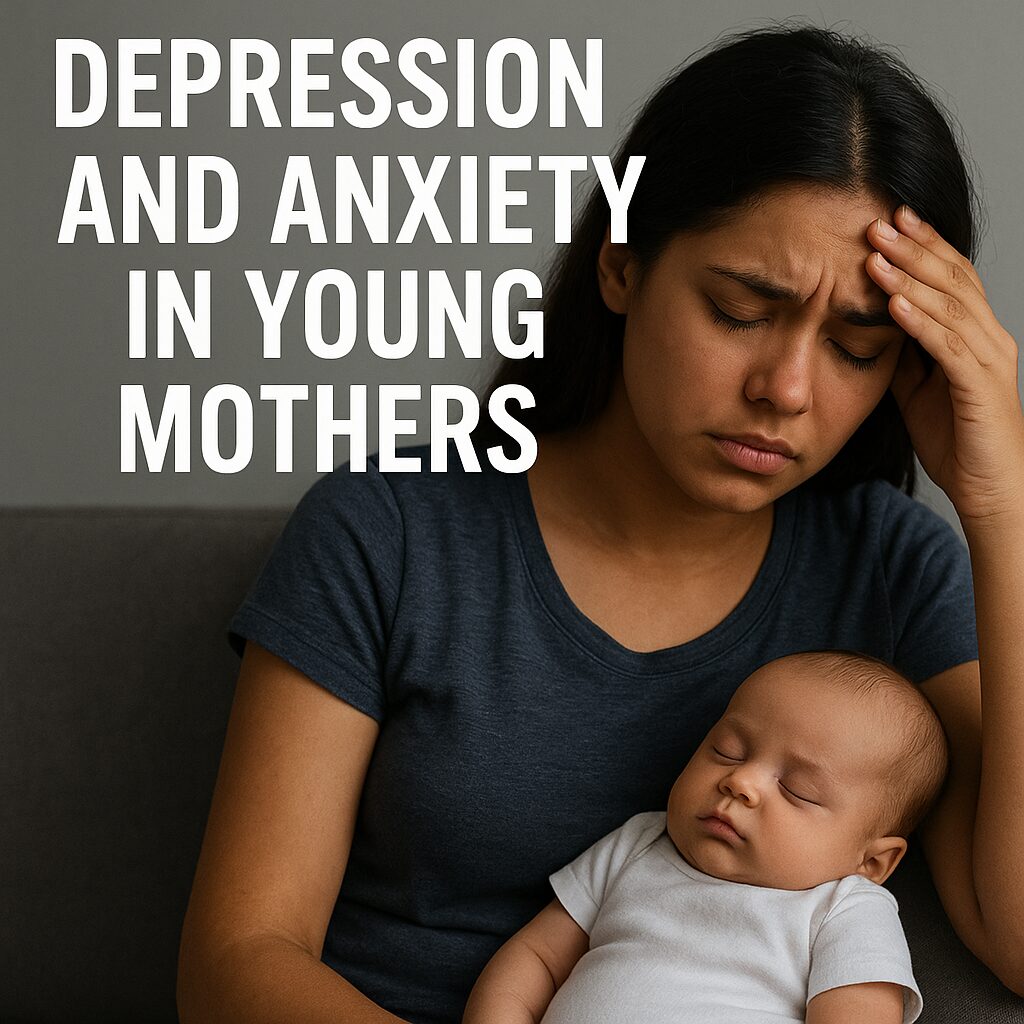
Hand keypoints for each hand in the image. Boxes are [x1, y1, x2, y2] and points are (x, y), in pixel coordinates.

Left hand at [865, 205, 1023, 525]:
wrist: (988, 488)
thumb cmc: (957, 438)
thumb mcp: (918, 388)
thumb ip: (904, 354)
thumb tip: (874, 324)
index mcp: (976, 334)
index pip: (951, 277)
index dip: (923, 246)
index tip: (890, 219)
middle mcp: (990, 338)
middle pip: (953, 280)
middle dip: (913, 249)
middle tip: (877, 223)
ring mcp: (989, 360)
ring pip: (950, 306)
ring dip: (910, 279)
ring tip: (876, 256)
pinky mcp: (981, 387)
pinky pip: (948, 348)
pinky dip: (920, 323)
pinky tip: (893, 305)